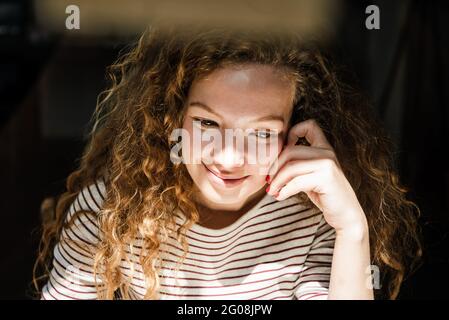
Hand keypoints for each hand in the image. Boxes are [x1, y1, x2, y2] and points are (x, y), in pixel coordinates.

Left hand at [266, 119, 367, 235]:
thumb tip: (269, 166)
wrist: (346, 215)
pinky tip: (280, 196)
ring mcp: (328, 164)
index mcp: (324, 148)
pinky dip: (284, 190)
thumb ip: (296, 166)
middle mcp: (327, 152)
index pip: (309, 125)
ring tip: (272, 191)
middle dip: (274, 167)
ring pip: (291, 166)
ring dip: (277, 180)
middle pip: (290, 150)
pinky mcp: (326, 178)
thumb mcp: (309, 176)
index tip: (282, 153)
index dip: (292, 132)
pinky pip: (296, 181)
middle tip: (268, 181)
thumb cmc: (325, 196)